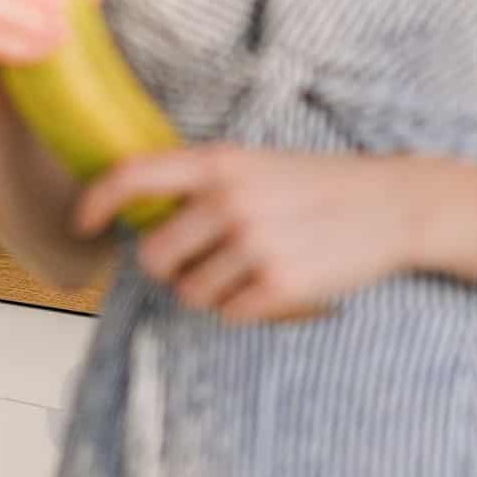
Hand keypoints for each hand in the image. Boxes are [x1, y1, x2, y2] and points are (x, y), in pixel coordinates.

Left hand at [74, 146, 420, 321]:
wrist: (393, 204)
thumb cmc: (316, 185)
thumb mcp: (254, 164)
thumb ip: (200, 183)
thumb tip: (138, 216)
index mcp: (218, 163)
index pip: (132, 176)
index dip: (96, 202)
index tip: (83, 224)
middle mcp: (230, 201)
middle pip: (155, 257)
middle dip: (169, 267)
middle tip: (200, 261)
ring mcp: (255, 244)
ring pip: (190, 293)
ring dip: (211, 291)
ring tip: (249, 269)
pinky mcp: (280, 285)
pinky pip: (229, 314)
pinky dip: (244, 308)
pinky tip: (273, 284)